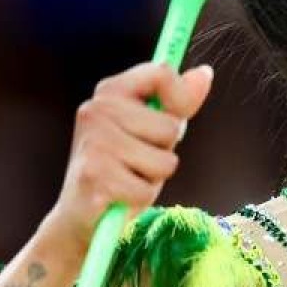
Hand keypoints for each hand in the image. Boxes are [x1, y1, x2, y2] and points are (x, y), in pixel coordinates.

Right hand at [42, 61, 214, 249]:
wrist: (81, 213)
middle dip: (165, 151)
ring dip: (153, 177)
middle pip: (170, 126)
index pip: (161, 74)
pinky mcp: (94, 176)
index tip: (178, 117)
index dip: (182, 98)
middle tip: (138, 161)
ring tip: (129, 177)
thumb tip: (204, 73)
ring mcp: (93, 142)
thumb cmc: (124, 168)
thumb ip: (177, 103)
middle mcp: (96, 110)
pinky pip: (147, 189)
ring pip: (164, 161)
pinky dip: (140, 198)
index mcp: (110, 91)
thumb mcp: (153, 131)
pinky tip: (119, 195)